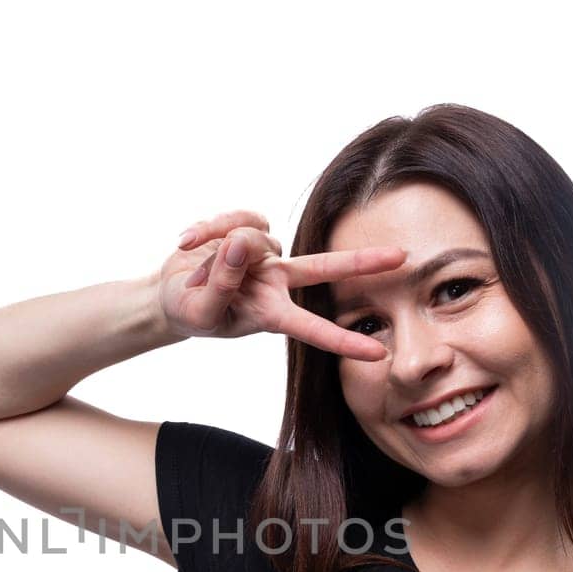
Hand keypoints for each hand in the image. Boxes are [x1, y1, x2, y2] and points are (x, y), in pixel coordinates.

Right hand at [156, 209, 406, 361]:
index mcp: (270, 313)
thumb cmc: (190, 311)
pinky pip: (237, 218)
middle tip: (403, 257)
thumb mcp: (201, 310)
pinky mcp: (249, 228)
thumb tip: (241, 244)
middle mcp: (276, 282)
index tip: (378, 353)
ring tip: (192, 269)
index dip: (343, 341)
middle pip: (325, 268)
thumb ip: (222, 282)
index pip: (312, 328)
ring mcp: (265, 254)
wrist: (170, 291)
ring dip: (216, 252)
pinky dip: (209, 228)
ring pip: (254, 237)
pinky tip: (188, 242)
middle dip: (362, 263)